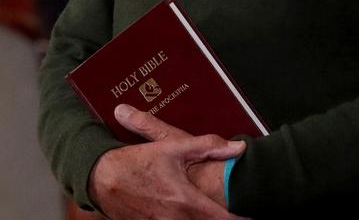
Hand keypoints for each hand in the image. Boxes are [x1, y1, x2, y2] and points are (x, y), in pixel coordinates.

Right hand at [87, 103, 247, 219]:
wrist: (105, 179)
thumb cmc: (138, 163)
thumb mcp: (173, 147)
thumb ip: (207, 146)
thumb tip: (237, 148)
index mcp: (187, 201)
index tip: (253, 217)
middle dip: (223, 218)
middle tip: (235, 211)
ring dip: (204, 217)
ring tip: (212, 210)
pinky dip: (186, 219)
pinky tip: (188, 211)